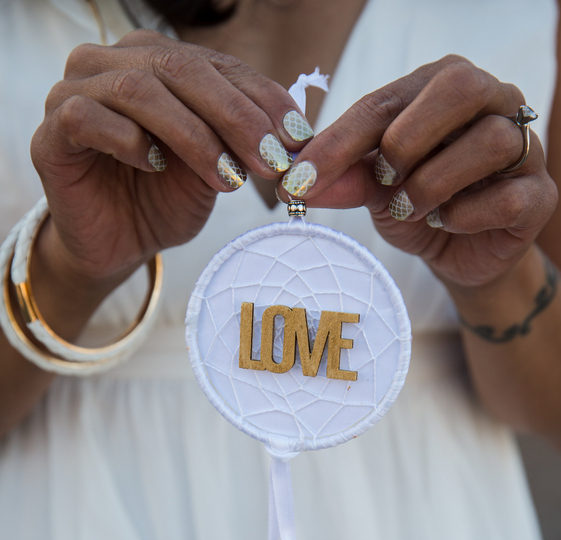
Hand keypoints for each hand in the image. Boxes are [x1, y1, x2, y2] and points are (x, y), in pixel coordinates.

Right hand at [31, 30, 311, 282]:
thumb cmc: (164, 200)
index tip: (297, 138)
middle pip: (180, 69)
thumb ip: (240, 142)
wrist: (119, 245)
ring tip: (225, 178)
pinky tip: (154, 165)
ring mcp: (77, 92)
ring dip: (192, 135)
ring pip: (137, 89)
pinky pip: (88, 118)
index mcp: (159, 61)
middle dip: (235, 116)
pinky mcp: (52, 132)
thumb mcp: (215, 169)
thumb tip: (294, 134)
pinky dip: (129, 140)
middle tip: (269, 160)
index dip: (262, 99)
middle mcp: (114, 63)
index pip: (217, 65)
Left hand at [279, 56, 557, 287]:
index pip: (388, 100)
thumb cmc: (419, 206)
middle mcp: (494, 102)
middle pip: (460, 86)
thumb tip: (298, 184)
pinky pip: (508, 196)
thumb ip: (344, 178)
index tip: (302, 178)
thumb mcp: (375, 190)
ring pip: (492, 141)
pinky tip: (448, 223)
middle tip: (385, 180)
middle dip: (407, 139)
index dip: (340, 141)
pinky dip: (466, 215)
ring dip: (435, 183)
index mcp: (443, 87)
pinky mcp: (540, 195)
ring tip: (413, 209)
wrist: (460, 255)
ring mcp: (525, 147)